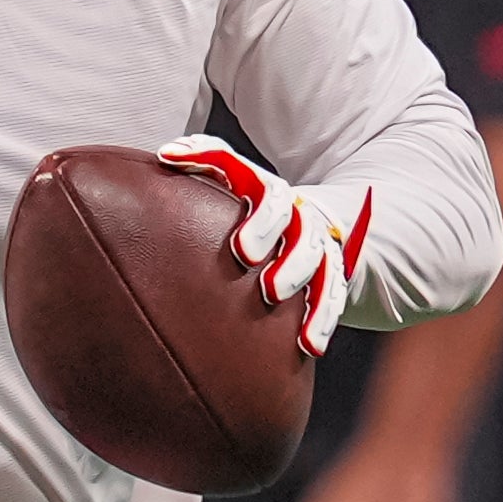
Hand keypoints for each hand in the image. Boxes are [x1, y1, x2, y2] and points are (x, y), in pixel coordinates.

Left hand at [155, 135, 371, 355]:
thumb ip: (204, 159)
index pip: (270, 195)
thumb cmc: (253, 200)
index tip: (240, 249)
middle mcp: (300, 218)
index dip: (260, 220)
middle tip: (262, 280)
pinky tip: (311, 347)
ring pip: (324, 267)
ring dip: (311, 295)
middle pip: (300, 231)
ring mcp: (318, 248)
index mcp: (273, 194)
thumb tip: (168, 154)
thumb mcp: (232, 174)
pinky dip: (323, 321)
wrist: (307, 214)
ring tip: (289, 315)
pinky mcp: (331, 276)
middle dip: (285, 257)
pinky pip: (333, 298)